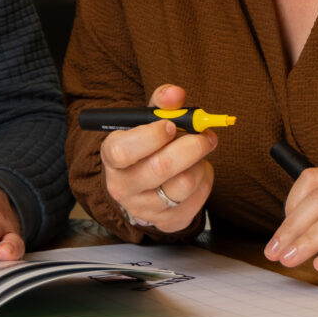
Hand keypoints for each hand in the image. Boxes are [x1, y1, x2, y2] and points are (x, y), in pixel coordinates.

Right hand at [97, 84, 215, 234]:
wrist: (144, 183)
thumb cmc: (147, 144)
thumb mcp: (148, 120)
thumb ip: (162, 103)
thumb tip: (176, 93)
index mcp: (112, 157)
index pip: (123, 151)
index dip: (151, 136)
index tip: (170, 125)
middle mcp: (122, 187)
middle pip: (160, 168)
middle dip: (191, 146)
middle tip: (205, 134)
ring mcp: (144, 208)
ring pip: (184, 184)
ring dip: (200, 163)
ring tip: (198, 153)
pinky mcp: (167, 222)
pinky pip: (197, 200)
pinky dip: (205, 179)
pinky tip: (197, 170)